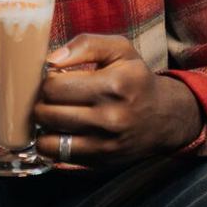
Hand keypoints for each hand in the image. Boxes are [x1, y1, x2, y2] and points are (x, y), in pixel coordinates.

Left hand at [32, 34, 204, 168]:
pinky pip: (57, 157)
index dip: (47, 80)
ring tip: (54, 114)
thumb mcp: (120, 49)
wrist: (164, 116)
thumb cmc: (135, 79)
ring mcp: (104, 144)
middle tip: (51, 97)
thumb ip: (85, 44)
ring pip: (47, 139)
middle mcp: (109, 118)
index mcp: (113, 85)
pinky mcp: (100, 162)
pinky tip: (60, 132)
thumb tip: (51, 59)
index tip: (55, 78)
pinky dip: (51, 144)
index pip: (54, 86)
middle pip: (46, 113)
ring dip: (44, 126)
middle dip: (41, 102)